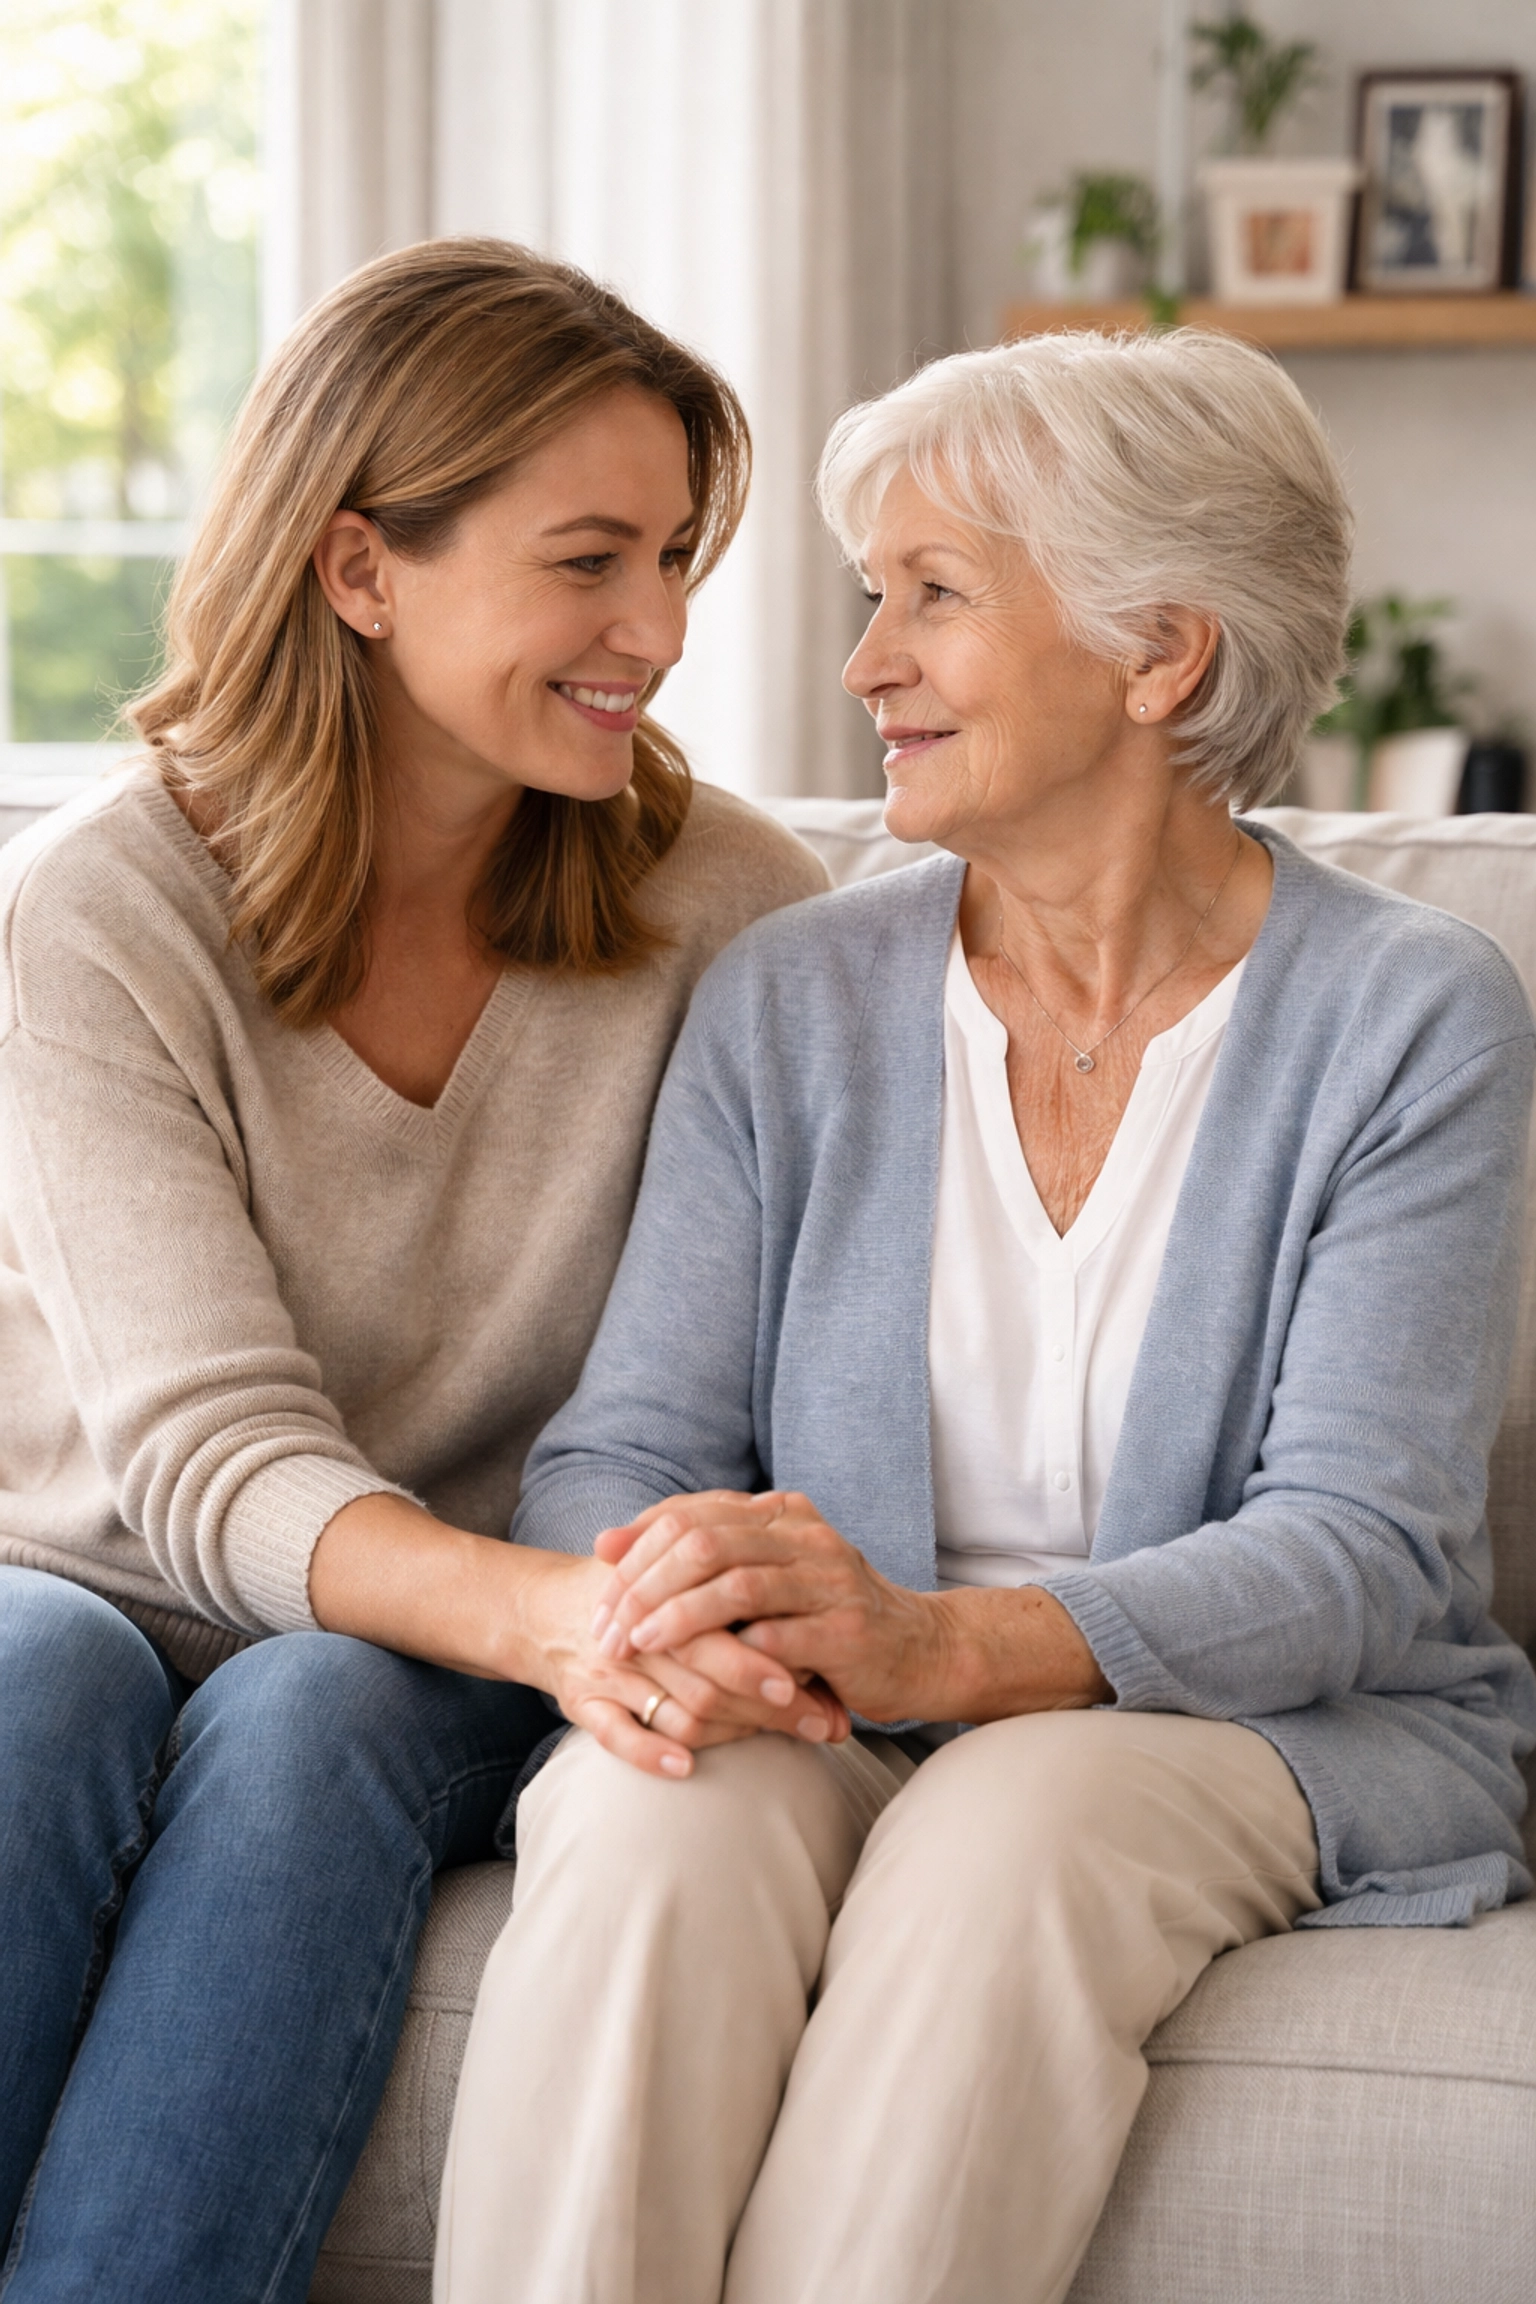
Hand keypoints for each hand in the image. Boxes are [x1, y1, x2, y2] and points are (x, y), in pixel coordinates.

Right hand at [306, 1493, 845, 1782]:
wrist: (538, 1608)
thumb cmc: (628, 1592)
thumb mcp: (670, 1561)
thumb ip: (725, 1549)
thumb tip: (787, 1524)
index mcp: (668, 1595)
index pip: (732, 1624)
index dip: (782, 1653)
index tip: (831, 1678)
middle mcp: (643, 1634)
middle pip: (716, 1673)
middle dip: (776, 1705)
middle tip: (828, 1724)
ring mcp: (611, 1672)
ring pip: (676, 1706)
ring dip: (733, 1733)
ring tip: (783, 1746)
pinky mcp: (581, 1704)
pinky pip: (612, 1734)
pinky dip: (648, 1751)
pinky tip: (685, 1766)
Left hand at [592, 1491, 947, 1722]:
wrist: (921, 1650)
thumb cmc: (826, 1616)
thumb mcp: (767, 1573)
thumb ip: (701, 1556)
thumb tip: (609, 1540)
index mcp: (780, 1514)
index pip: (692, 1513)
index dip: (639, 1542)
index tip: (599, 1576)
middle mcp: (805, 1536)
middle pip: (704, 1543)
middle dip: (644, 1585)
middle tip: (608, 1625)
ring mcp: (829, 1580)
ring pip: (734, 1584)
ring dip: (675, 1616)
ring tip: (636, 1644)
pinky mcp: (846, 1631)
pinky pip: (775, 1638)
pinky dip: (730, 1654)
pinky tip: (696, 1673)